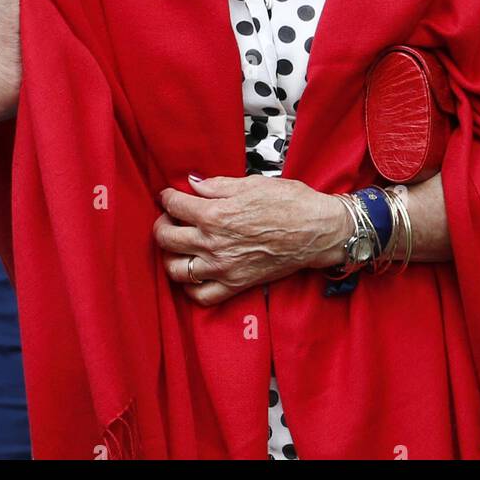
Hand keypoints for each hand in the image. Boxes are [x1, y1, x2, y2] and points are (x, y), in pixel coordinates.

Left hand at [153, 174, 351, 306]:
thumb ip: (217, 186)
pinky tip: (194, 273)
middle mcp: (214, 245)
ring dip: (170, 256)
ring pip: (176, 270)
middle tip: (169, 218)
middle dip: (162, 225)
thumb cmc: (289, 202)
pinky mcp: (236, 285)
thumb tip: (193, 183)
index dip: (167, 197)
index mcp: (216, 215)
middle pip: (166, 239)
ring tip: (177, 245)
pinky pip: (201, 296)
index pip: (175, 206)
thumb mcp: (251, 184)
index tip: (168, 195)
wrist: (317, 231)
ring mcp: (223, 269)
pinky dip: (191, 287)